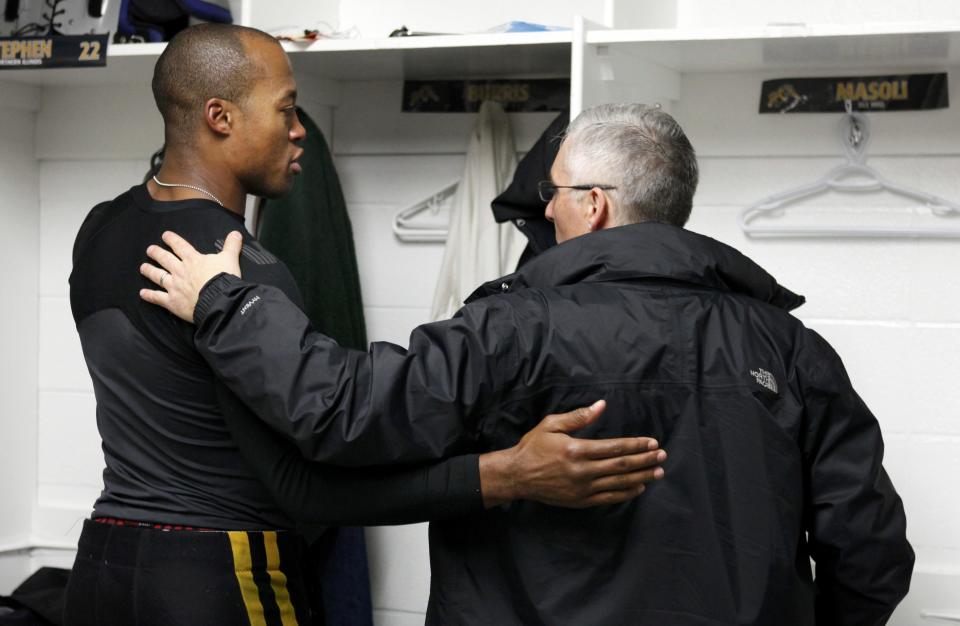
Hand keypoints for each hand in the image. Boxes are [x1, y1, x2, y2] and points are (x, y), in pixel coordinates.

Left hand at [139, 230, 242, 322]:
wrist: (219, 301)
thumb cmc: (224, 279)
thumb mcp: (230, 259)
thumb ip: (232, 246)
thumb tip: (236, 234)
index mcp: (193, 260)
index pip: (180, 246)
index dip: (172, 239)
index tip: (165, 235)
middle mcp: (180, 271)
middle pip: (165, 259)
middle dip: (156, 253)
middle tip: (150, 250)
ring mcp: (174, 286)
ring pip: (157, 276)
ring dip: (149, 271)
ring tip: (143, 267)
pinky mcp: (172, 301)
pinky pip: (158, 297)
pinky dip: (149, 296)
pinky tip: (143, 293)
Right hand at [479, 400, 664, 508]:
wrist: (517, 476)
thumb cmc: (534, 447)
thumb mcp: (551, 425)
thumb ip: (578, 416)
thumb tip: (601, 405)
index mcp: (577, 449)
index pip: (615, 447)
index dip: (636, 445)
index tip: (652, 442)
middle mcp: (583, 470)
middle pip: (622, 465)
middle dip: (645, 460)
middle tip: (662, 456)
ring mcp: (583, 488)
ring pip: (619, 483)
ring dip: (641, 477)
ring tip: (658, 472)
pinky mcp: (581, 501)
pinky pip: (609, 498)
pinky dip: (626, 493)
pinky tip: (639, 488)